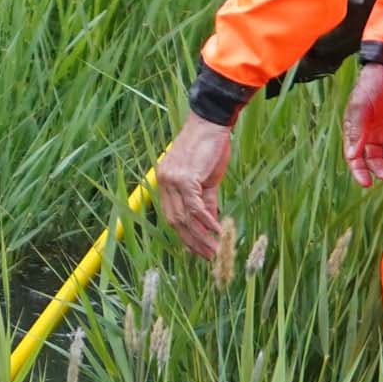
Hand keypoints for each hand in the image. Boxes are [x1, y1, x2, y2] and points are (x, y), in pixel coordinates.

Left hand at [153, 114, 235, 266]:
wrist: (211, 125)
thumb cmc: (209, 149)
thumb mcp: (206, 180)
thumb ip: (207, 202)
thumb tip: (211, 225)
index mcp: (166, 183)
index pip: (172, 216)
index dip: (184, 235)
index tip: (198, 250)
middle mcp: (164, 183)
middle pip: (176, 221)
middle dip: (192, 241)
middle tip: (209, 256)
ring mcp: (172, 181)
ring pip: (185, 217)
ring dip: (201, 237)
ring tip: (215, 250)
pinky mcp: (185, 178)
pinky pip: (195, 207)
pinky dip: (207, 221)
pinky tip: (218, 232)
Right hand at [342, 61, 382, 186]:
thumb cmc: (373, 85)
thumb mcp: (360, 106)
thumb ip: (356, 130)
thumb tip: (352, 155)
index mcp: (358, 130)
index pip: (355, 156)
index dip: (359, 170)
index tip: (367, 182)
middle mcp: (373, 133)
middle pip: (374, 159)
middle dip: (380, 169)